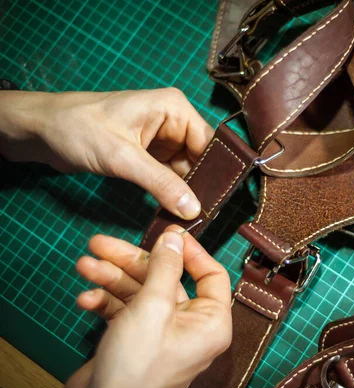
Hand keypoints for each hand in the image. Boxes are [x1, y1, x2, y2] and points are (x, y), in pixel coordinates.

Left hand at [0, 88, 213, 218]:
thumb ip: (161, 183)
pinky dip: (171, 193)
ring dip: (186, 193)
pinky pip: (168, 177)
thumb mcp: (123, 157)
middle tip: (206, 216)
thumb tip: (194, 210)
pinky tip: (176, 211)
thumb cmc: (80, 130)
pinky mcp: (148, 156)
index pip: (209, 142)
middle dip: (201, 185)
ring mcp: (161, 140)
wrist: (41, 131)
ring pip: (185, 171)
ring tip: (193, 218)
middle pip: (200, 158)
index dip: (216, 171)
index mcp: (174, 109)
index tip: (219, 201)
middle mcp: (173, 123)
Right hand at [63, 226, 231, 387]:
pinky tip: (85, 299)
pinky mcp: (136, 338)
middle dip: (131, 262)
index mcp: (210, 321)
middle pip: (166, 279)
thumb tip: (175, 237)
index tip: (167, 233)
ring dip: (110, 278)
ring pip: (140, 292)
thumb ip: (165, 268)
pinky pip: (125, 310)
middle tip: (101, 244)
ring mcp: (161, 332)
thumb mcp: (153, 308)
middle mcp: (189, 325)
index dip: (190, 252)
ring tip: (84, 265)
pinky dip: (105, 302)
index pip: (211, 275)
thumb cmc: (136, 366)